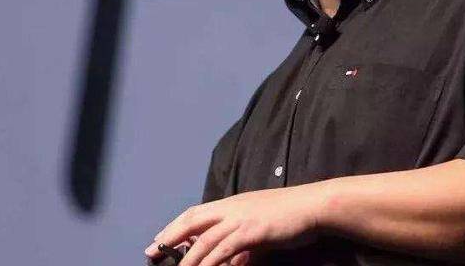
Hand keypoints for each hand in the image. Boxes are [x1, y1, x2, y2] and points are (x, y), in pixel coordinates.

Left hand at [144, 183, 328, 265]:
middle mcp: (233, 207)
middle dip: (170, 236)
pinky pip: (224, 248)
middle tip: (152, 252)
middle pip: (193, 220)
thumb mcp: (261, 226)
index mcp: (234, 203)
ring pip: (205, 238)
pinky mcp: (251, 230)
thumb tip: (233, 259)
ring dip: (187, 257)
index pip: (197, 212)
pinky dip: (210, 261)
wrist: (312, 205)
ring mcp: (241, 217)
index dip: (176, 225)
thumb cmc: (291, 215)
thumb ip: (244, 241)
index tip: (159, 238)